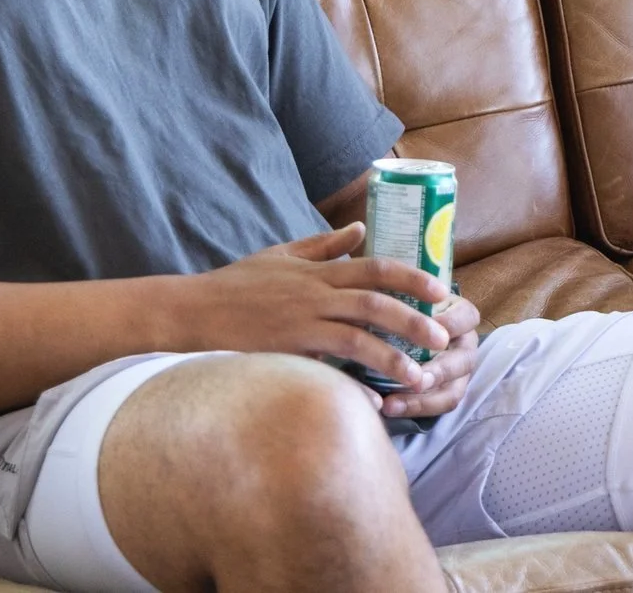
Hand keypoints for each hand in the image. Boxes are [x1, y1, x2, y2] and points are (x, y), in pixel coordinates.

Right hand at [174, 223, 452, 391]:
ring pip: (356, 339)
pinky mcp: (283, 354)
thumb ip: (324, 246)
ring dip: (392, 358)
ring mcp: (298, 327)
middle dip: (413, 321)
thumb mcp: (281, 256)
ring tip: (419, 377)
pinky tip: (374, 403)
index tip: (442, 291)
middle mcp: (313, 296)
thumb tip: (360, 230)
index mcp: (318, 273)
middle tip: (442, 340)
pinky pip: (325, 372)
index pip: (376, 268)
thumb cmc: (235, 285)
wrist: (190, 312)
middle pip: (375, 304)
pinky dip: (351, 388)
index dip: (413, 278)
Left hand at [377, 294, 481, 419]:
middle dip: (437, 372)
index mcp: (461, 315)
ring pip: (452, 391)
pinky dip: (414, 408)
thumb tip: (382, 301)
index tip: (425, 328)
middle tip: (414, 379)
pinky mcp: (446, 392)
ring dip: (422, 399)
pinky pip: (437, 407)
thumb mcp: (408, 295)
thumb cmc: (404, 307)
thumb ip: (403, 297)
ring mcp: (458, 372)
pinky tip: (388, 407)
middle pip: (462, 361)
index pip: (465, 318)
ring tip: (391, 404)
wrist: (403, 328)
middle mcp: (465, 344)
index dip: (448, 325)